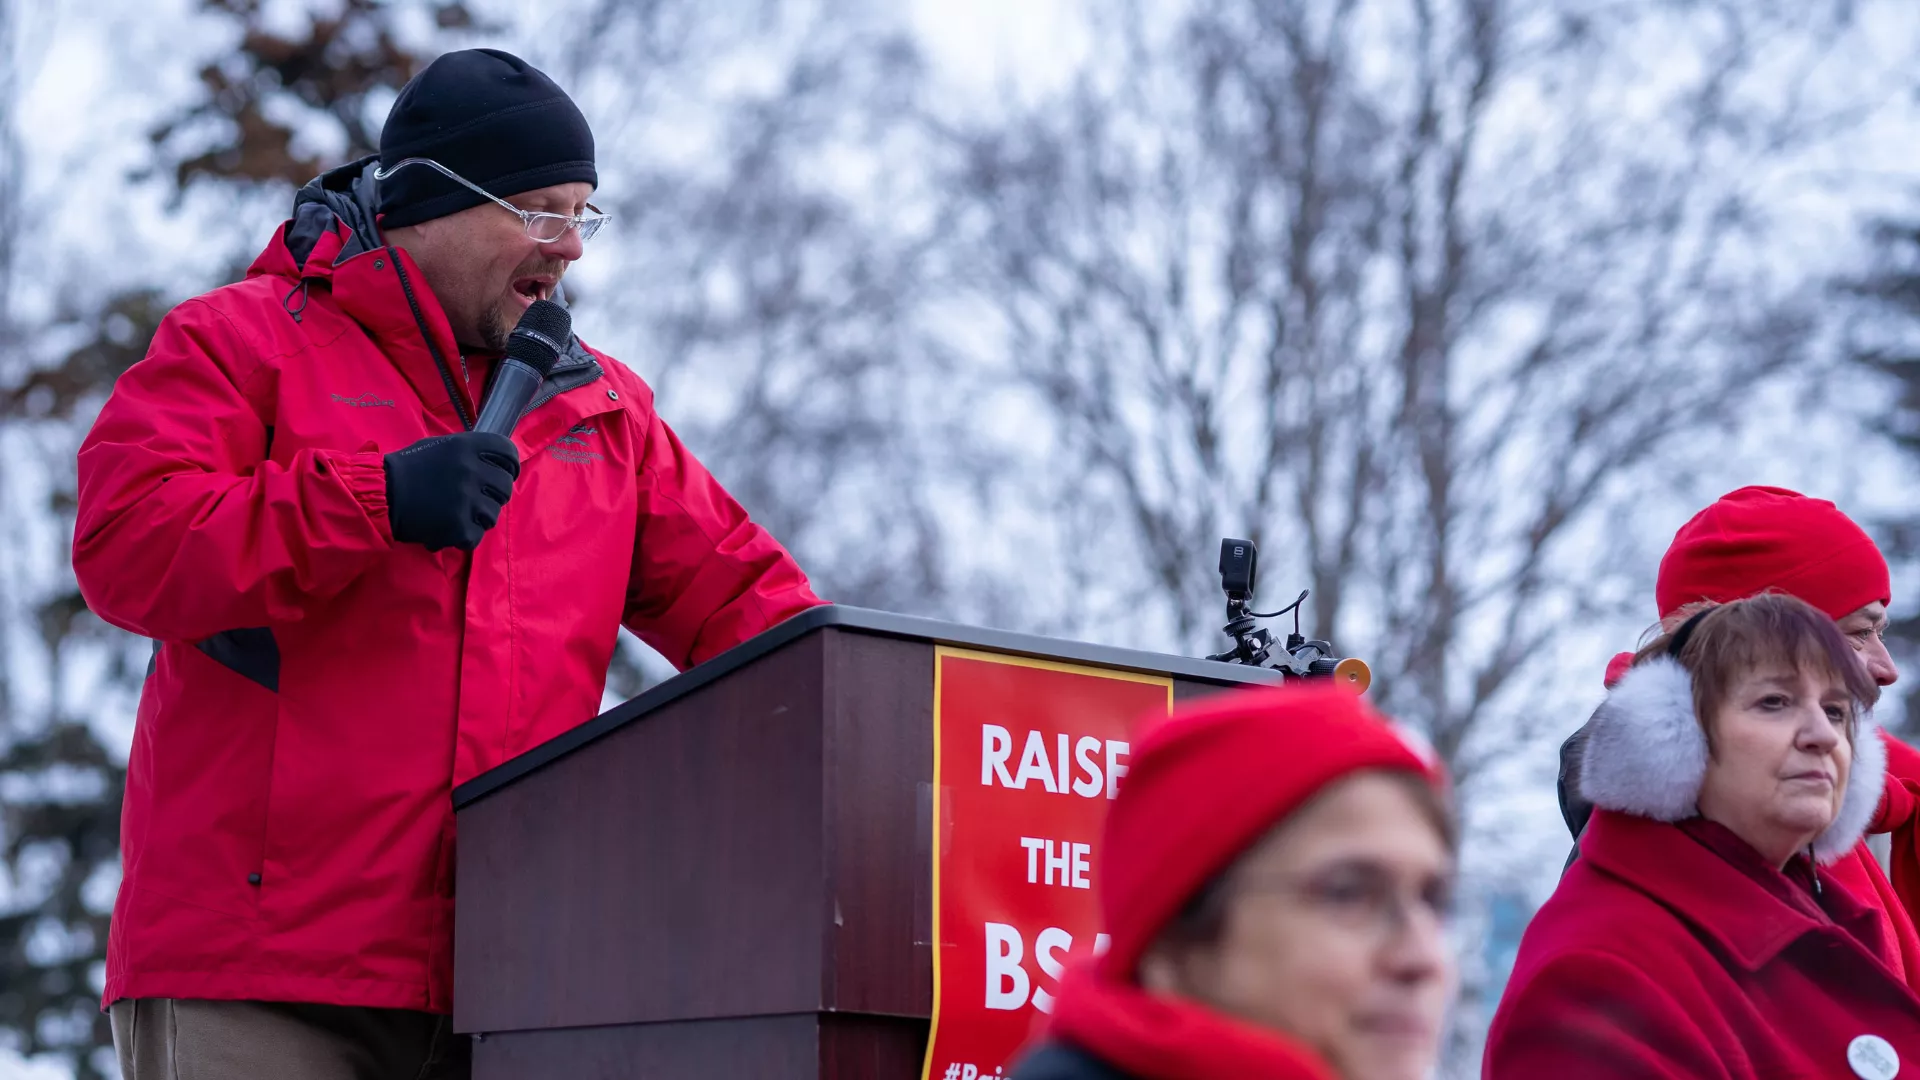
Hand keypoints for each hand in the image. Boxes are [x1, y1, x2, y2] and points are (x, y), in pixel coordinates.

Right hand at [383, 432, 520, 551]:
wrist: (380, 496)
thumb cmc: (408, 469)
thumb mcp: (439, 447)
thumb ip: (469, 452)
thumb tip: (495, 462)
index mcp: (466, 446)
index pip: (508, 451)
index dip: (510, 464)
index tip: (506, 473)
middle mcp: (470, 470)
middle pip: (505, 486)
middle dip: (495, 495)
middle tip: (477, 499)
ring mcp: (466, 500)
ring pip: (493, 514)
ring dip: (479, 517)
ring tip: (457, 514)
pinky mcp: (459, 526)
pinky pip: (476, 535)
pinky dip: (464, 536)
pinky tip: (448, 529)